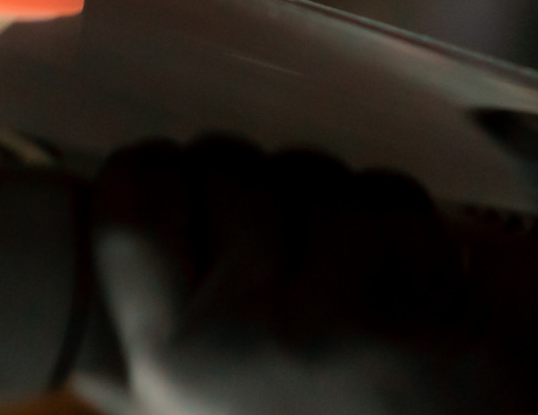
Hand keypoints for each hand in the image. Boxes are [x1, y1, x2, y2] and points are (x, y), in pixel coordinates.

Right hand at [87, 139, 537, 414]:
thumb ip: (146, 350)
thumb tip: (111, 244)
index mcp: (174, 367)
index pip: (133, 208)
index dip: (151, 174)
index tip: (171, 181)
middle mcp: (247, 335)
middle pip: (230, 170)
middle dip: (252, 182)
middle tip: (272, 231)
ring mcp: (342, 317)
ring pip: (317, 176)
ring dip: (328, 199)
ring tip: (338, 262)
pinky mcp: (426, 307)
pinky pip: (391, 200)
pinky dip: (396, 217)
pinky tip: (395, 273)